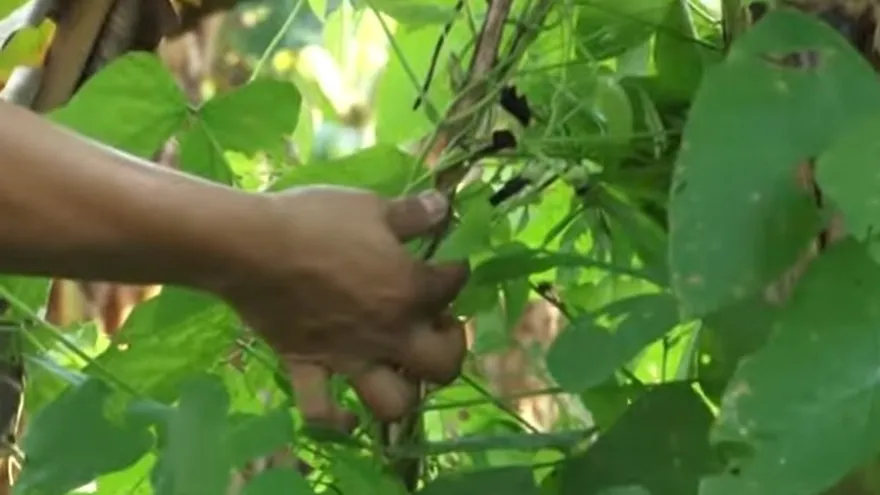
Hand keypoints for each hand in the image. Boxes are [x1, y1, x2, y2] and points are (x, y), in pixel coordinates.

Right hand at [213, 186, 468, 425]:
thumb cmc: (316, 221)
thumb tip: (444, 206)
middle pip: (443, 365)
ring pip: (394, 404)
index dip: (456, 270)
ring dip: (404, 392)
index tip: (448, 261)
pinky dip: (335, 418)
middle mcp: (389, 335)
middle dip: (450, 348)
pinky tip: (345, 414)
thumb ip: (413, 213)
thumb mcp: (371, 206)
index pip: (453, 285)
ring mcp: (350, 359)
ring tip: (399, 369)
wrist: (251, 246)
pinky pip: (321, 410)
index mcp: (410, 291)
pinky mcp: (309, 368)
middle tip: (437, 326)